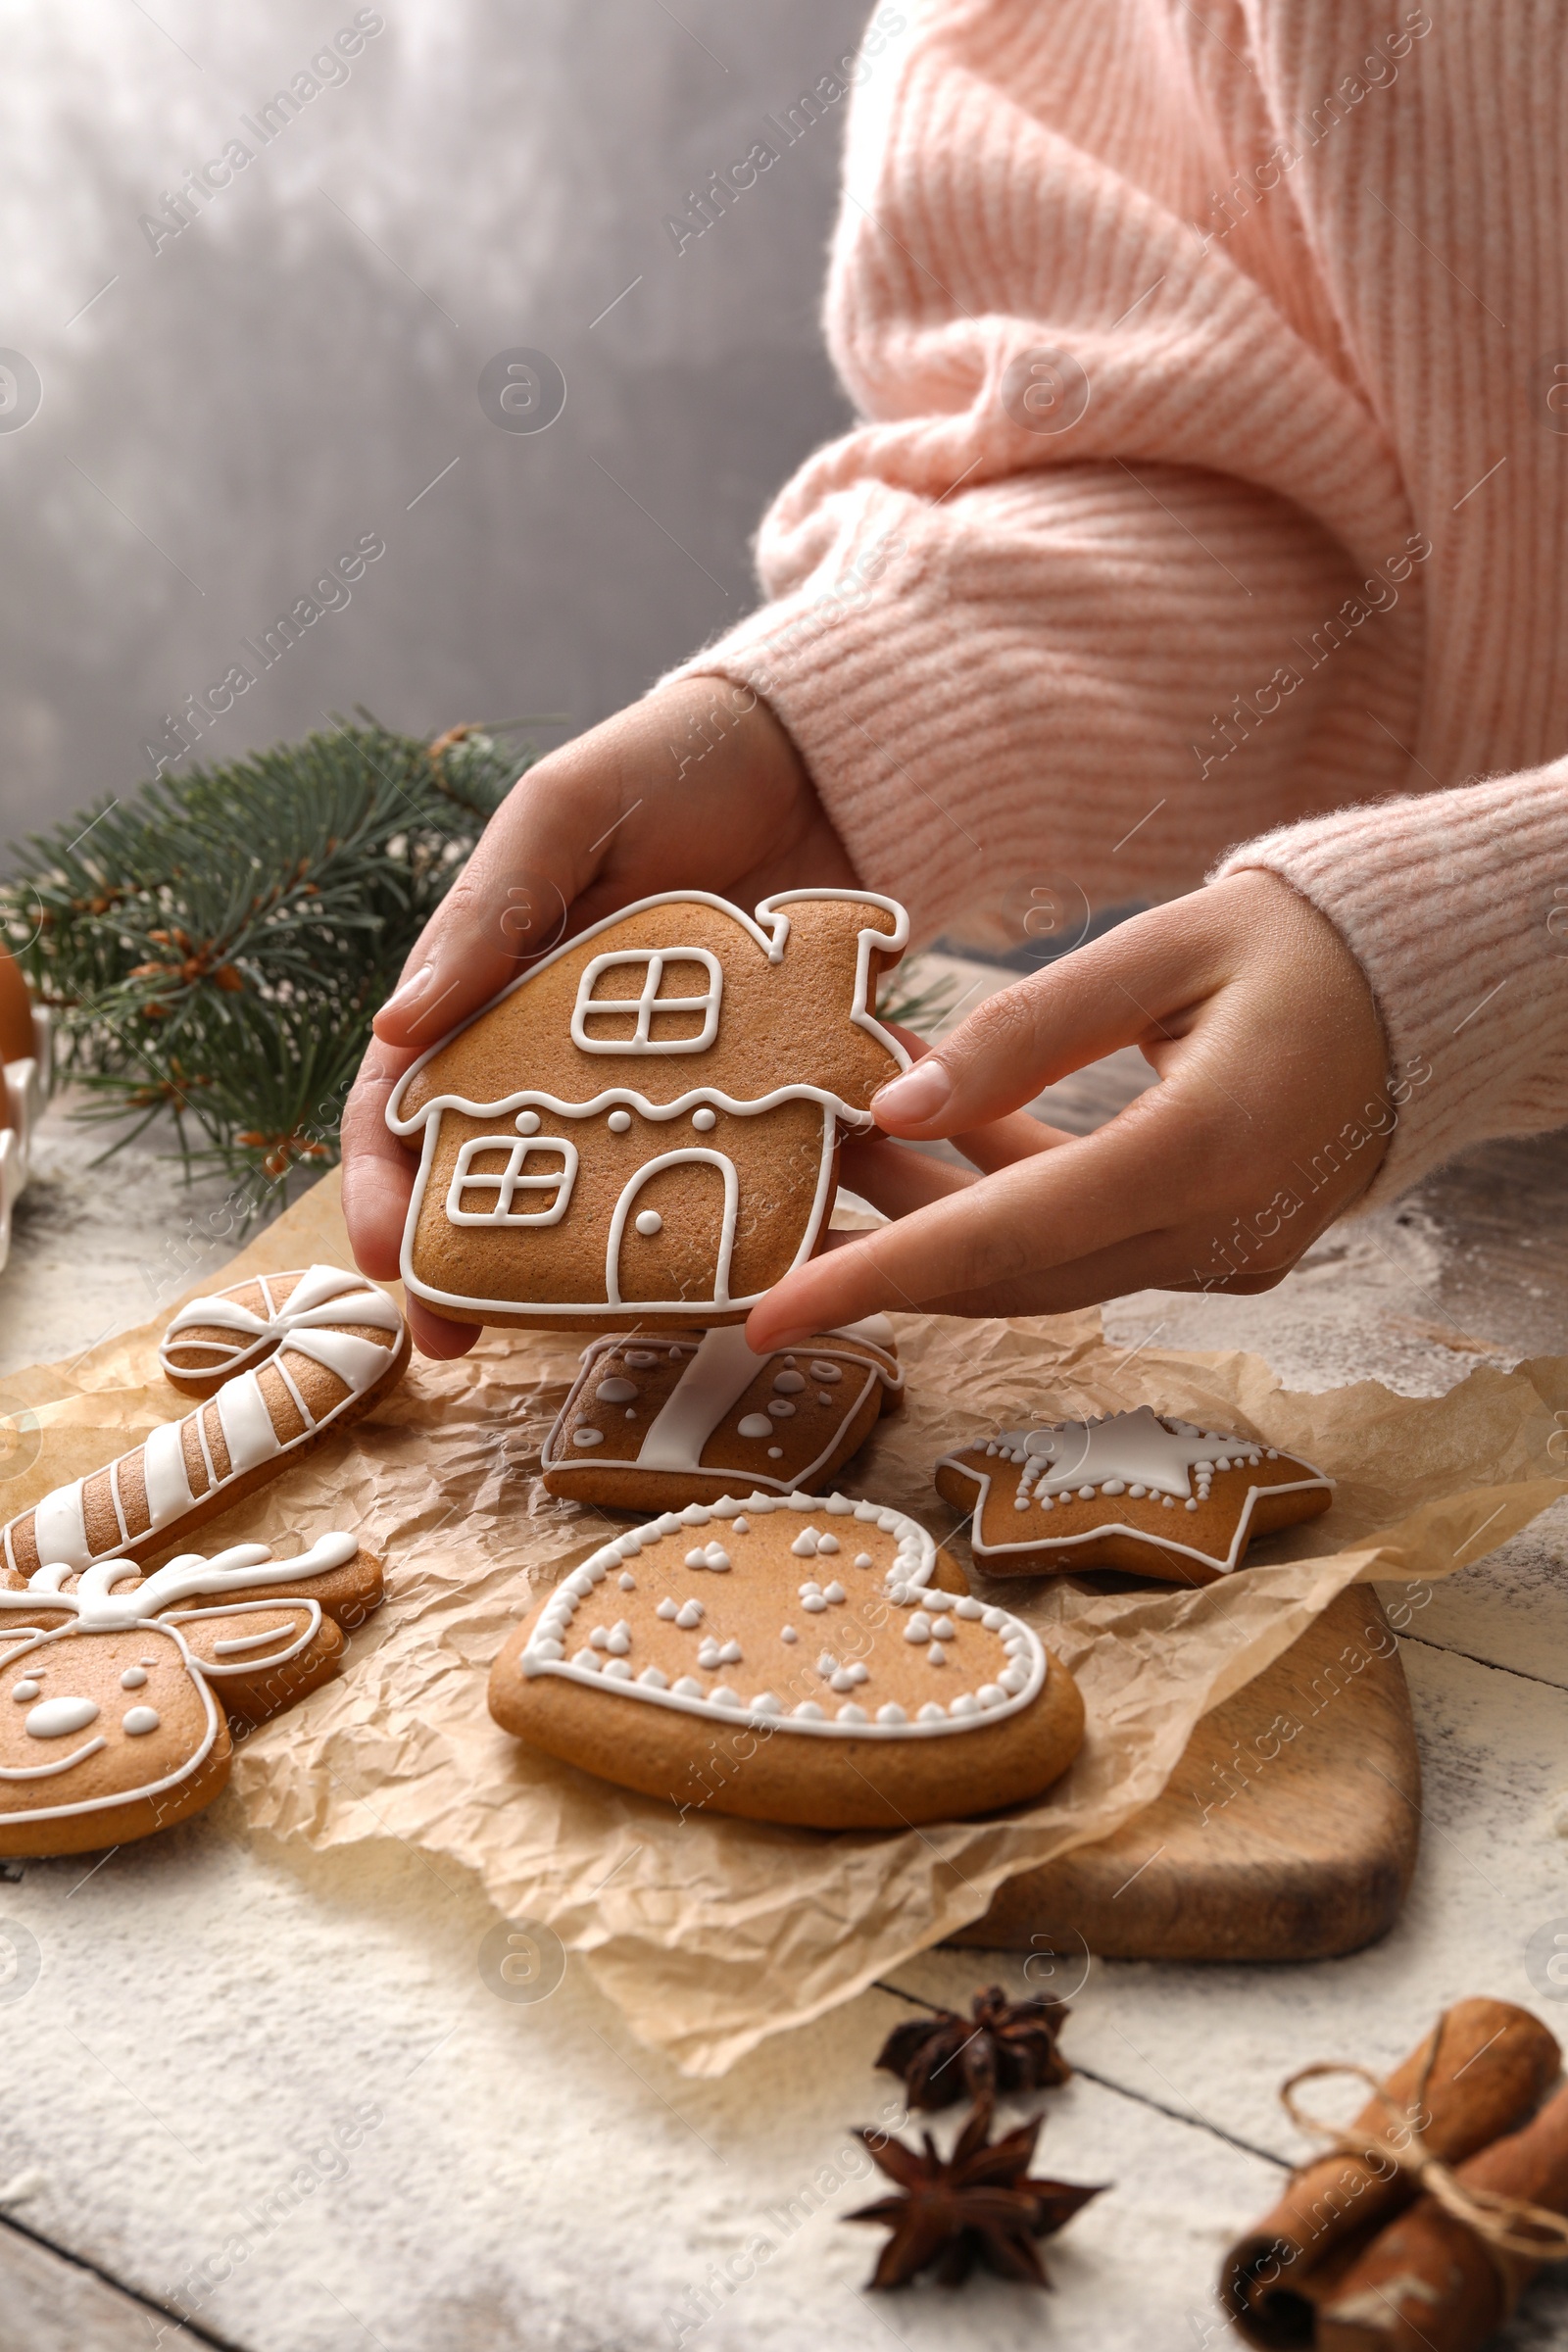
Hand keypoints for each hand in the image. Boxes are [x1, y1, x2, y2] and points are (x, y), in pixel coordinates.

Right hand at [342, 675, 851, 1355]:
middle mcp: (567, 1053)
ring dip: (588, 1274)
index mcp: (494, 990)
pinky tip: (732, 1280)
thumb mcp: (562, 814)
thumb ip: (490, 910)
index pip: (409, 1102)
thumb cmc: (669, 764)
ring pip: (609, 1198)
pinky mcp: (759, 1091)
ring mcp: (663, 1081)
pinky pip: (735, 1174)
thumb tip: (398, 1024)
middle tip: (457, 1343)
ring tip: (581, 1334)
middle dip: (465, 1267)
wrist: (823, 755)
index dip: (383, 1184)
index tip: (384, 1261)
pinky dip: (728, 1227)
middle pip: (495, 1177)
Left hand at [745, 870, 1393, 1343]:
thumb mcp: (1160, 950)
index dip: (876, 1275)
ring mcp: (1226, 1255)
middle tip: (789, 1181)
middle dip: (885, 1240)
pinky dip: (1008, 1205)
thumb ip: (1025, 1031)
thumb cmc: (1306, 944)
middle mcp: (1218, 1231)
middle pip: (1010, 1272)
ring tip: (851, 1136)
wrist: (1438, 986)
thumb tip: (896, 1104)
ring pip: (1043, 1266)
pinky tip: (947, 1138)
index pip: (1006, 1235)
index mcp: (1206, 1151)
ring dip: (939, 1216)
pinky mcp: (1222, 1249)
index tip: (768, 1311)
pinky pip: (1088, 1247)